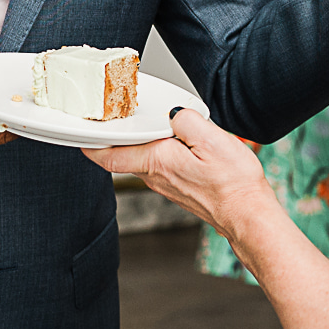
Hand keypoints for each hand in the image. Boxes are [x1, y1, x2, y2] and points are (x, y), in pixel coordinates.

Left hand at [85, 109, 272, 235]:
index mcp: (157, 162)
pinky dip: (160, 152)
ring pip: (144, 159)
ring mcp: (167, 185)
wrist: (247, 215)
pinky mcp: (179, 188)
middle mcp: (156, 177)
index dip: (90, 142)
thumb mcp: (212, 139)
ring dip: (141, 143)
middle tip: (116, 115)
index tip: (81, 131)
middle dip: (119, 135)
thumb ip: (186, 120)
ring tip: (148, 124)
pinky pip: (161, 165)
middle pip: (125, 154)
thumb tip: (174, 113)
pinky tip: (174, 142)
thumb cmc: (233, 185)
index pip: (109, 154)